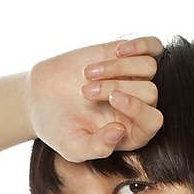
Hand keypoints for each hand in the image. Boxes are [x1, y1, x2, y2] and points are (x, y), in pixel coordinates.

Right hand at [24, 35, 164, 161]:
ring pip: (148, 68)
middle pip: (150, 92)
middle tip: (85, 92)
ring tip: (88, 74)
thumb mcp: (73, 147)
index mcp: (132, 133)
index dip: (137, 108)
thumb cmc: (58, 128)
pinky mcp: (127, 56)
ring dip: (118, 68)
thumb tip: (121, 130)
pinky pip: (153, 47)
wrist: (41, 98)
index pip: (153, 121)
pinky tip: (116, 50)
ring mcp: (134, 80)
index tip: (112, 98)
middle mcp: (138, 107)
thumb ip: (98, 147)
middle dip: (117, 87)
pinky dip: (139, 45)